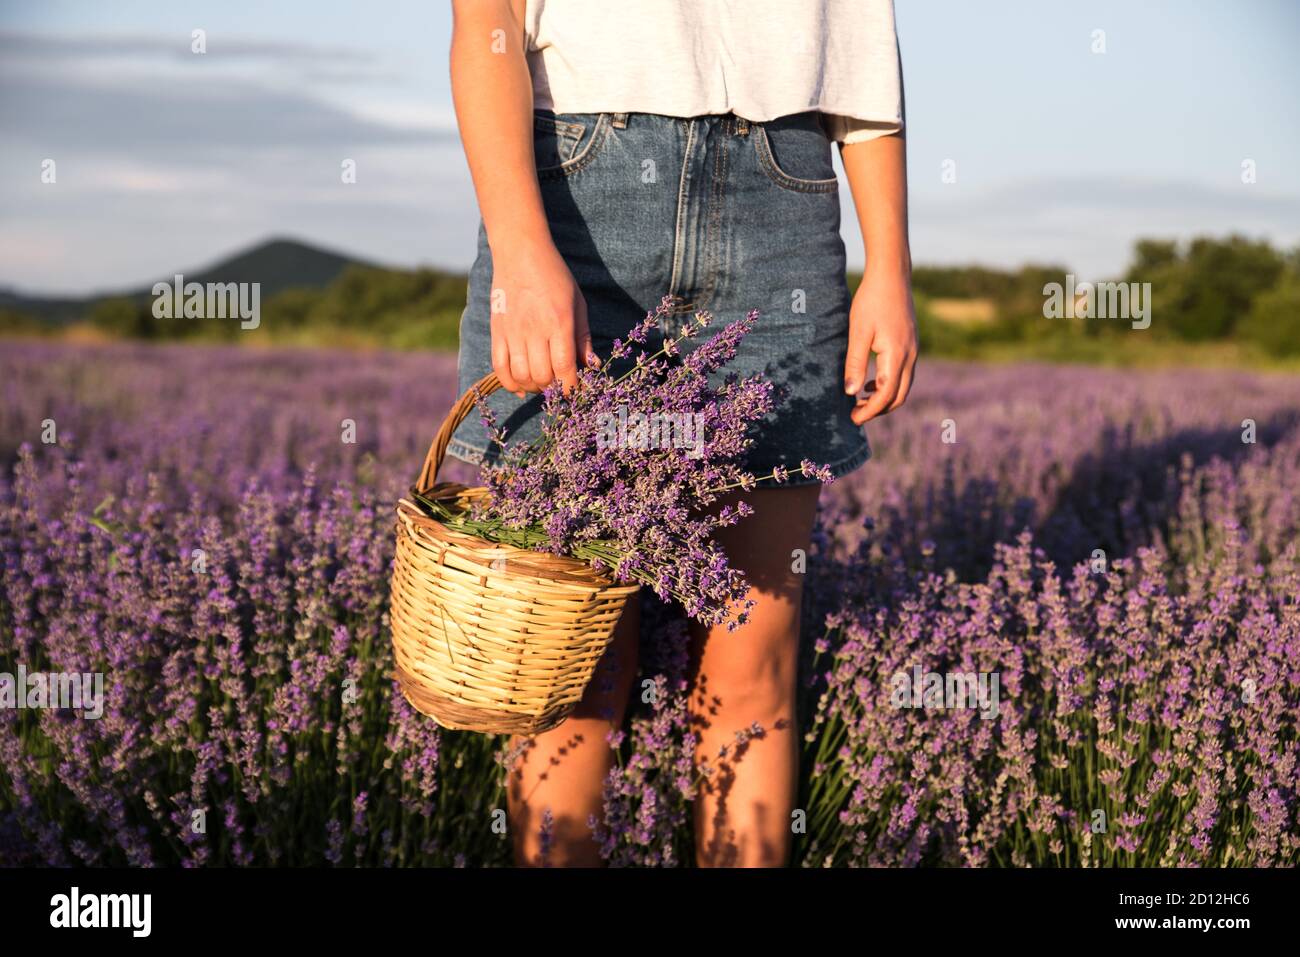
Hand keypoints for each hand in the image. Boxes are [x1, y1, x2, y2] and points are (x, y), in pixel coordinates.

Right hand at [489, 240, 597, 396]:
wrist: (520, 252)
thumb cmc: (555, 276)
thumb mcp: (577, 302)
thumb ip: (583, 336)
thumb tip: (592, 366)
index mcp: (559, 321)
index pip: (564, 366)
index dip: (570, 385)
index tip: (575, 390)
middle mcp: (534, 329)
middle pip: (542, 375)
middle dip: (553, 387)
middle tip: (559, 382)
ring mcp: (513, 331)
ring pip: (521, 375)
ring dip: (534, 387)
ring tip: (542, 382)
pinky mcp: (497, 331)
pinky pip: (499, 367)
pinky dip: (510, 383)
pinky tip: (520, 387)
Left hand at [844, 269, 917, 424]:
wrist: (892, 275)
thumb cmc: (871, 300)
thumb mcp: (858, 332)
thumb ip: (855, 363)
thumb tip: (851, 393)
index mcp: (897, 355)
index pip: (886, 395)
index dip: (870, 411)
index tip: (853, 419)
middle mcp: (910, 356)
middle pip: (899, 397)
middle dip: (879, 410)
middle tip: (856, 415)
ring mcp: (914, 350)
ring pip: (904, 386)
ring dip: (884, 398)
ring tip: (861, 401)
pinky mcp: (911, 345)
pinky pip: (904, 374)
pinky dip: (890, 385)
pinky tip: (872, 382)